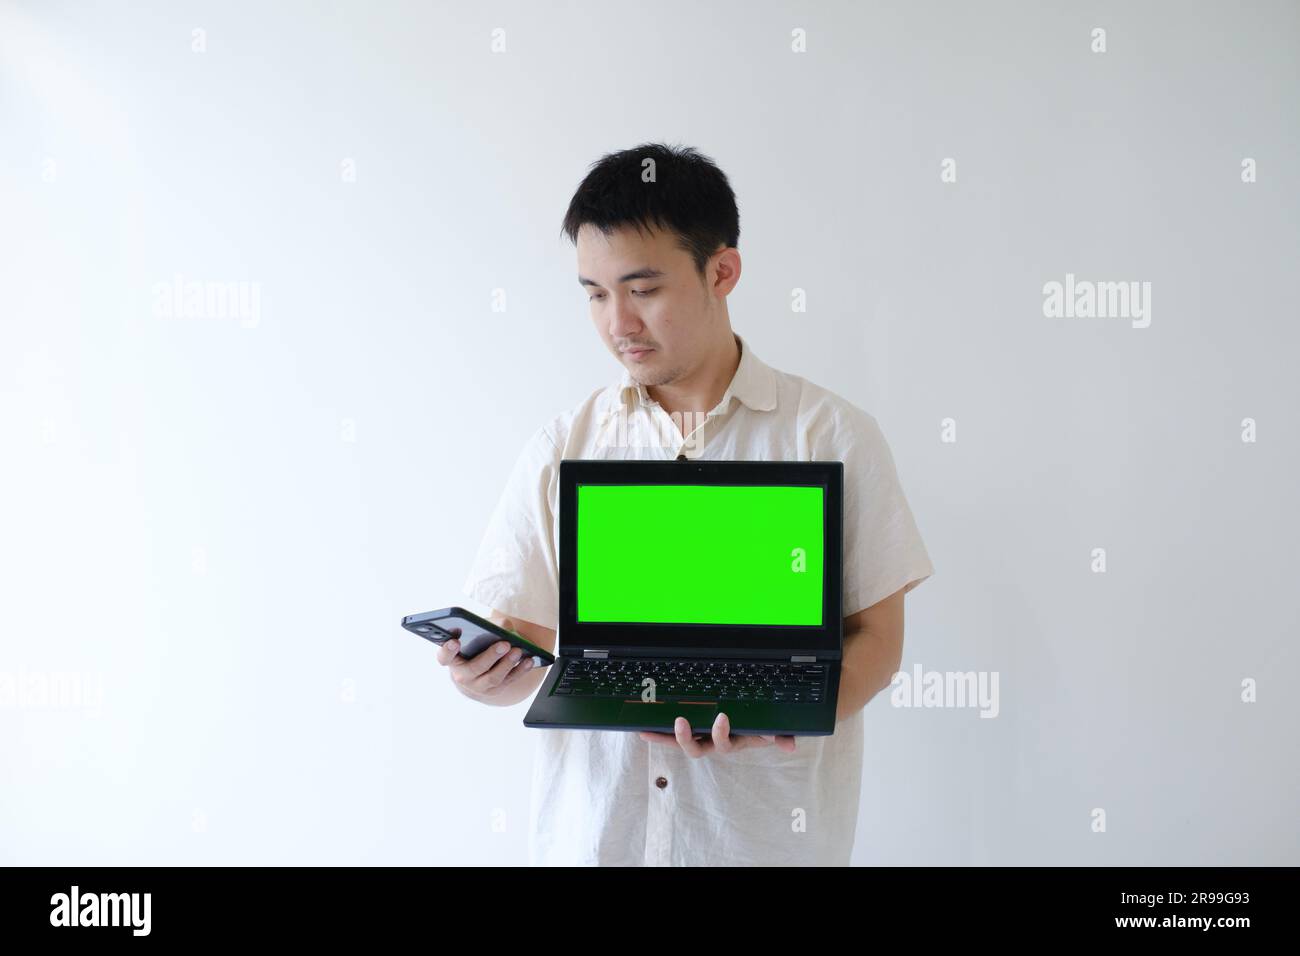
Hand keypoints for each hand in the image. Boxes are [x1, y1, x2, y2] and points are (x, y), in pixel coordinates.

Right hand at [435, 617, 534, 698]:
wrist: (478, 672)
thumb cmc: (475, 646)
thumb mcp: (476, 633)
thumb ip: (487, 626)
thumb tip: (504, 626)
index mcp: (452, 660)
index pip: (444, 657)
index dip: (447, 650)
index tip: (455, 641)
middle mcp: (462, 676)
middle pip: (474, 668)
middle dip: (491, 656)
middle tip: (504, 644)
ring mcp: (478, 686)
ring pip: (493, 678)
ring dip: (507, 664)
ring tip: (518, 651)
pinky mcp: (494, 691)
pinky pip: (508, 681)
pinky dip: (520, 670)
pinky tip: (529, 660)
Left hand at [638, 712, 796, 756]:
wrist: (752, 725)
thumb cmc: (759, 727)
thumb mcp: (770, 731)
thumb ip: (780, 736)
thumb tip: (790, 745)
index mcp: (730, 742)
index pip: (723, 743)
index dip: (720, 734)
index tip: (722, 716)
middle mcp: (712, 743)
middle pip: (695, 749)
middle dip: (685, 738)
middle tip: (680, 722)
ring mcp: (699, 738)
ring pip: (679, 743)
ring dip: (663, 738)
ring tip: (646, 731)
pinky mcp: (690, 730)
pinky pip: (670, 733)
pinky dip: (657, 733)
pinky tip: (640, 729)